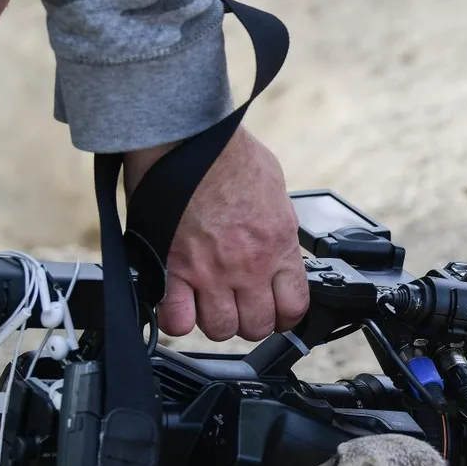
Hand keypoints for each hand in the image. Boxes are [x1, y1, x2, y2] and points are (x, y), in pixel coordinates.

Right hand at [123, 127, 308, 340]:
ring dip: (215, 321)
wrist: (185, 136)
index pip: (294, 308)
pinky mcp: (172, 268)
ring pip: (219, 329)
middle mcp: (248, 266)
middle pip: (256, 326)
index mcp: (278, 246)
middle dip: (250, 321)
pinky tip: (179, 304)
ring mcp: (210, 272)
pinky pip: (176, 319)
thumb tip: (278, 246)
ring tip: (209, 304)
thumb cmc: (227, 154)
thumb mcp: (275, 193)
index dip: (285, 316)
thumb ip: (278, 230)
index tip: (275, 311)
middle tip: (239, 307)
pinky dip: (177, 318)